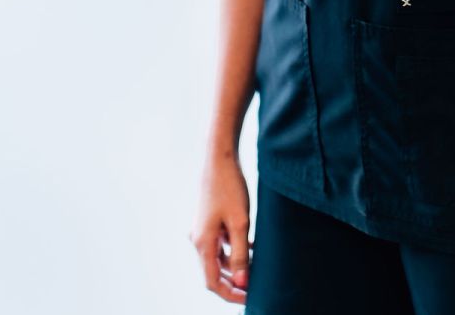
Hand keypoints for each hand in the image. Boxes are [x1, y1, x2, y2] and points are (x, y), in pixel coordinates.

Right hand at [189, 152, 253, 303]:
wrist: (220, 157)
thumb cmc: (229, 187)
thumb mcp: (240, 222)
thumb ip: (240, 254)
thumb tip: (241, 282)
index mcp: (202, 243)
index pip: (212, 282)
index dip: (230, 294)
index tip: (250, 297)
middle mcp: (197, 238)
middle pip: (213, 272)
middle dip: (233, 282)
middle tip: (254, 287)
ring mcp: (202, 228)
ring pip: (217, 257)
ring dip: (234, 265)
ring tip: (257, 266)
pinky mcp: (208, 220)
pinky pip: (220, 243)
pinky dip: (233, 249)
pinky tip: (252, 247)